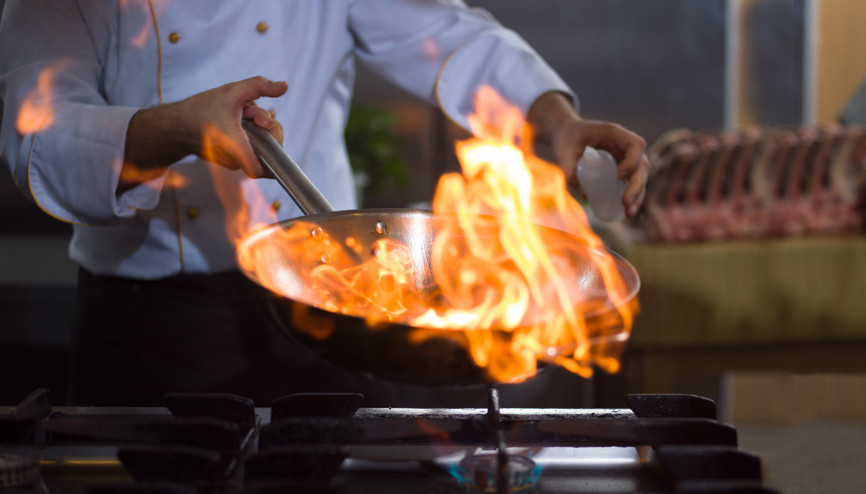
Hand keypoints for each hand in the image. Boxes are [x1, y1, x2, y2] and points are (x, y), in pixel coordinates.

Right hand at [122, 76, 287, 190]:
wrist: (175, 126)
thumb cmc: (201, 110)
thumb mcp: (232, 91)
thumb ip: (260, 86)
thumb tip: (284, 86)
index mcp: (236, 147)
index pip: (265, 168)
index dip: (273, 148)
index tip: (264, 126)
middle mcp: (235, 161)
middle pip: (266, 152)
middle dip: (266, 128)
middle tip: (253, 113)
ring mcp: (233, 164)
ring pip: (258, 149)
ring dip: (256, 130)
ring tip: (242, 115)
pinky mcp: (230, 161)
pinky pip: (248, 150)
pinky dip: (248, 135)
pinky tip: (237, 122)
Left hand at [527, 92, 650, 216]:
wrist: (565, 136)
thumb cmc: (567, 138)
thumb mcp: (564, 150)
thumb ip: (569, 168)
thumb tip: (583, 194)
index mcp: (616, 134)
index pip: (636, 145)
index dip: (632, 161)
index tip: (617, 175)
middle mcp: (625, 147)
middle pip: (641, 165)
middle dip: (636, 186)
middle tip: (625, 203)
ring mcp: (625, 160)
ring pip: (639, 178)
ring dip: (637, 196)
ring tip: (628, 213)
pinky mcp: (620, 172)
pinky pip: (630, 185)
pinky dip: (630, 198)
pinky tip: (625, 213)